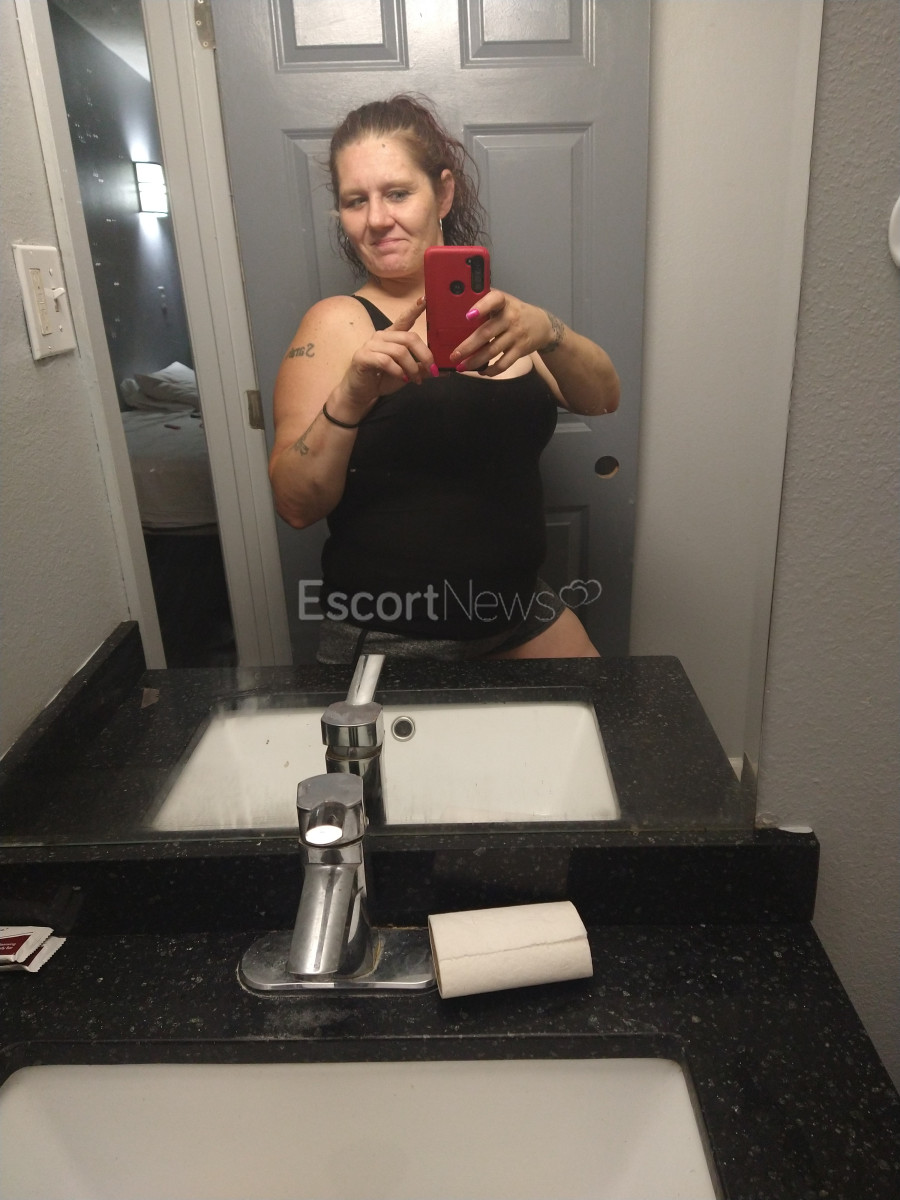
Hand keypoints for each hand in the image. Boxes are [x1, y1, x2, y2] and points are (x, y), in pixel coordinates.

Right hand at [339, 296, 435, 413]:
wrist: (361, 392)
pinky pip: (385, 361)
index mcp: (392, 336)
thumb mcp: (407, 373)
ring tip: (415, 380)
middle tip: (431, 370)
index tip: (425, 299)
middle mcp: (382, 336)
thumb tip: (443, 370)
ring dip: (412, 368)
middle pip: (409, 338)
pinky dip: (398, 371)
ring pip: (399, 351)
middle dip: (424, 355)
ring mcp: (371, 345)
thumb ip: (422, 369)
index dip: (415, 309)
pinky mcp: (363, 357)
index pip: (405, 319)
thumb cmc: (383, 379)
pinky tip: (402, 378)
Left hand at [448, 290, 555, 376]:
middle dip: (468, 346)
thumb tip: (456, 311)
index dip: (481, 307)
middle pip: (486, 333)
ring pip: (493, 351)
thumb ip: (486, 304)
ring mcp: (516, 335)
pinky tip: (481, 371)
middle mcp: (510, 318)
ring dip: (475, 361)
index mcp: (503, 302)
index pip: (494, 300)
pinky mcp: (520, 350)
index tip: (468, 316)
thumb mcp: (504, 303)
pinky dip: (491, 370)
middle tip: (454, 355)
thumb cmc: (514, 312)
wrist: (542, 325)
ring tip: (461, 367)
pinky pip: (504, 363)